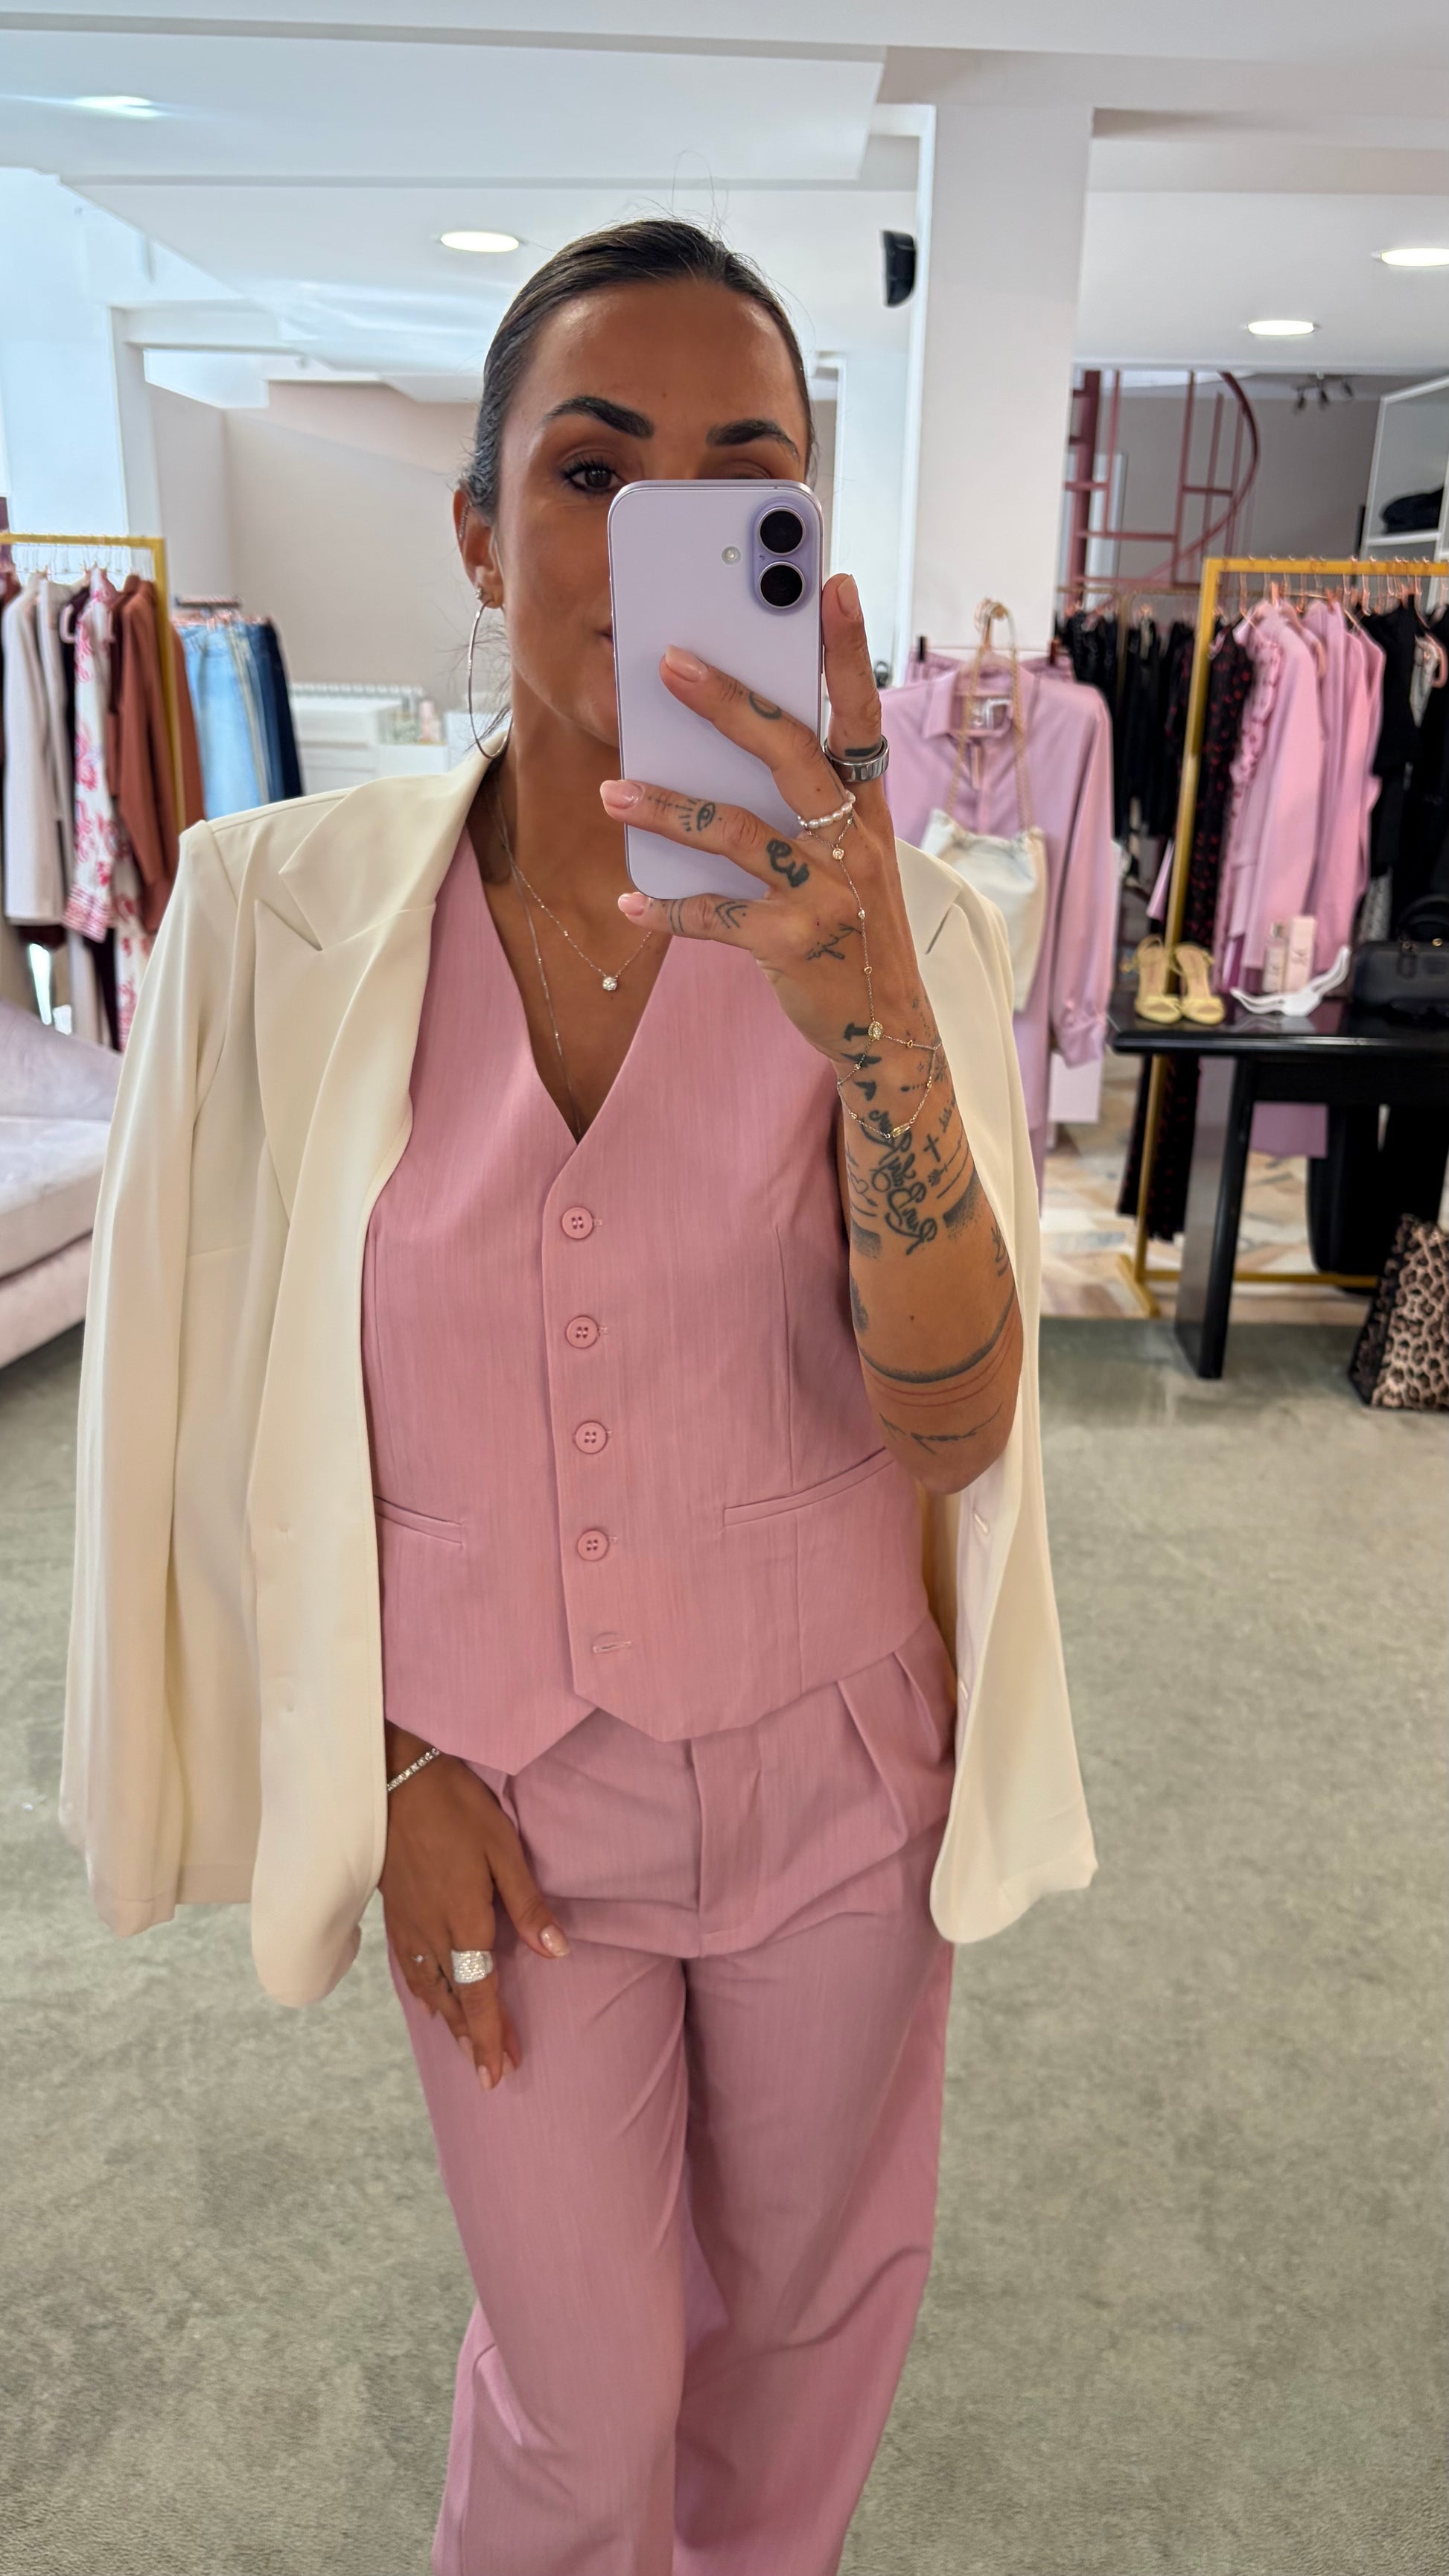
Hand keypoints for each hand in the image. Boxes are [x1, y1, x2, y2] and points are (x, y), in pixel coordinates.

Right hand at [380, 1745, 568, 2090]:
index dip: (490, 2034)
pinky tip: (427, 2001)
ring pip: (428, 1988)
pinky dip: (421, 1993)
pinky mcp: (394, 1911)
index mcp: (464, 1919)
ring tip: (465, 2045)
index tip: (499, 2071)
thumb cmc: (454, 1806)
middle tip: (490, 2073)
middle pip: (454, 1999)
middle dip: (472, 2038)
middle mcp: (432, 1931)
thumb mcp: (502, 1847)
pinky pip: (408, 1967)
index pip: (479, 1992)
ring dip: (449, 2021)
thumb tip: (557, 1952)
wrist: (390, 1778)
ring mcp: (408, 1923)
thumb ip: (527, 1904)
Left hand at [599, 572, 934, 1082]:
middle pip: (789, 754)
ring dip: (667, 807)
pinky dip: (669, 909)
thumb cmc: (854, 924)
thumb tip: (726, 746)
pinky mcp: (790, 943)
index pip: (859, 715)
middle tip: (669, 663)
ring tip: (613, 790)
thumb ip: (809, 801)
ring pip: (735, 831)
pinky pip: (716, 916)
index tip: (833, 586)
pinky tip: (632, 901)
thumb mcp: (852, 854)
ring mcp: (824, 892)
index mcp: (867, 808)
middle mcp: (853, 841)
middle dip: (728, 703)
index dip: (847, 651)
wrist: (887, 1025)